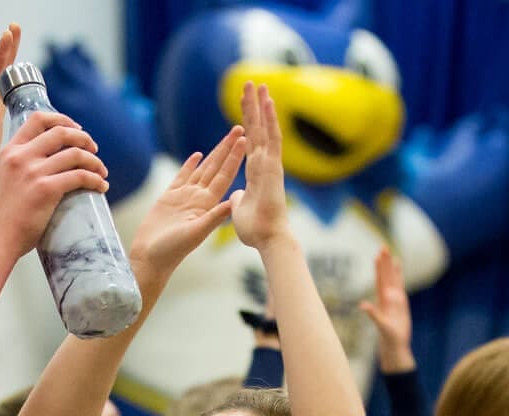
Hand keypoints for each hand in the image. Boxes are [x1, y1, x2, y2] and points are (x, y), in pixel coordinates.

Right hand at [0, 110, 108, 258]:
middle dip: (83, 137)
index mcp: (10, 151)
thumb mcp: (5, 181)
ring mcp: (33, 172)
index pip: (38, 119)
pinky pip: (80, 176)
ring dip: (94, 160)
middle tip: (94, 148)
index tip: (75, 129)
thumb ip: (21, 168)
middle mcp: (21, 156)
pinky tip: (101, 186)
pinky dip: (95, 180)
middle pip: (61, 132)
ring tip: (101, 171)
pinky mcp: (46, 190)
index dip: (61, 119)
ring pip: (75, 154)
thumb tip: (47, 167)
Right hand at [127, 126, 245, 286]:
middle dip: (228, 148)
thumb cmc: (172, 249)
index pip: (225, 176)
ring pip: (202, 169)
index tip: (245, 141)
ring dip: (214, 153)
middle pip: (216, 167)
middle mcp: (198, 198)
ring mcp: (184, 197)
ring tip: (226, 137)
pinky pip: (182, 177)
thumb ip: (213, 216)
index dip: (235, 158)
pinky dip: (190, 165)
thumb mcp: (196, 232)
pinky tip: (198, 155)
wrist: (151, 257)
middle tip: (239, 129)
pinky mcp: (169, 198)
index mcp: (207, 205)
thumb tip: (233, 202)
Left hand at [230, 83, 289, 252]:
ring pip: (266, 128)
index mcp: (255, 172)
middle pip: (258, 129)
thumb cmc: (255, 229)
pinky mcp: (273, 166)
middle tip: (251, 84)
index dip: (246, 123)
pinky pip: (272, 137)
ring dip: (262, 106)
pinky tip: (268, 100)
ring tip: (259, 84)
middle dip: (254, 107)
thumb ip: (238, 198)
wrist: (268, 238)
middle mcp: (264, 164)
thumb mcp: (240, 209)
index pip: (249, 142)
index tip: (243, 106)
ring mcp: (270, 163)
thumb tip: (235, 195)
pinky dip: (270, 118)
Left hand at [357, 247, 413, 371]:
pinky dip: (399, 275)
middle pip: (386, 276)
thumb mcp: (381, 325)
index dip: (380, 268)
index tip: (379, 255)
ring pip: (393, 279)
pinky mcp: (401, 302)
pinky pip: (400, 285)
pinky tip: (398, 267)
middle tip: (383, 246)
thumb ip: (372, 314)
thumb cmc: (388, 337)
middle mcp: (387, 297)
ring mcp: (394, 299)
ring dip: (391, 267)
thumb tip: (363, 305)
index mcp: (383, 300)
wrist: (395, 344)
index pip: (381, 280)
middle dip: (385, 262)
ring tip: (391, 253)